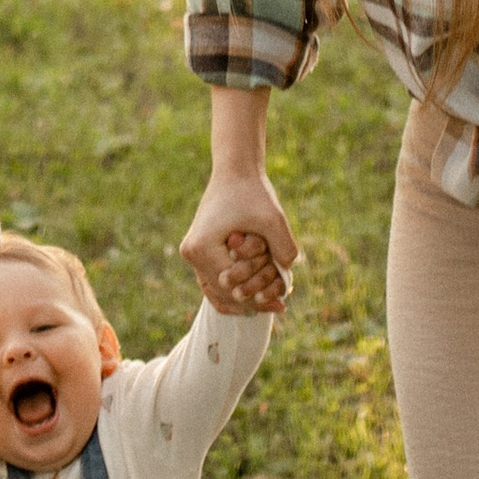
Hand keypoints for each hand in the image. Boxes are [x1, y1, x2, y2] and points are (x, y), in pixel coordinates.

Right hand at [180, 170, 297, 315]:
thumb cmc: (253, 192)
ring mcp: (192, 253)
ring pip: (217, 291)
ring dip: (244, 299)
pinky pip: (213, 281)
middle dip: (253, 300)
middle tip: (281, 307)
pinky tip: (255, 298)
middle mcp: (191, 253)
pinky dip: (233, 290)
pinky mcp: (199, 251)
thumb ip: (284, 249)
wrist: (235, 171)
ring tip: (272, 305)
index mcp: (202, 247)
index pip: (233, 285)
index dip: (259, 294)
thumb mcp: (274, 220)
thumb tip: (286, 282)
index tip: (283, 300)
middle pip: (223, 293)